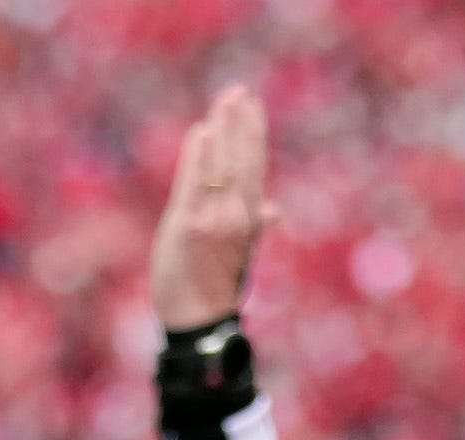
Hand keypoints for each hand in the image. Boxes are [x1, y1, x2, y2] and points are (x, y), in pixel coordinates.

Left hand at [151, 85, 277, 330]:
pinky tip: (202, 131)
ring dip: (222, 129)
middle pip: (242, 160)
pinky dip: (198, 157)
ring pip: (220, 165)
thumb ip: (255, 226)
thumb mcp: (241, 255)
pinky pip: (194, 184)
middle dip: (241, 123)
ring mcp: (213, 220)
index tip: (252, 105)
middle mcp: (236, 217)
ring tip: (223, 101)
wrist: (199, 324)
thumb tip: (276, 210)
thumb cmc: (215, 290)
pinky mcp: (188, 226)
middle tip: (238, 90)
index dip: (254, 134)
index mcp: (249, 220)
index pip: (254, 167)